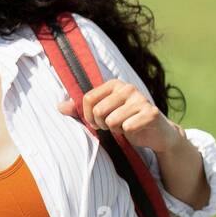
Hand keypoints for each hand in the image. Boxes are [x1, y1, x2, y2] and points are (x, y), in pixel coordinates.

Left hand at [58, 79, 182, 154]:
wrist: (156, 132)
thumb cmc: (125, 120)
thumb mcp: (101, 114)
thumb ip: (80, 110)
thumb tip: (59, 107)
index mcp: (114, 84)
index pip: (88, 99)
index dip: (87, 115)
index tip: (95, 122)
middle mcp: (128, 88)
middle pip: (98, 110)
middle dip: (102, 124)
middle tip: (112, 125)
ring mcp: (141, 99)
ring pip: (112, 120)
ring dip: (115, 129)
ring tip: (123, 126)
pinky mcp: (151, 112)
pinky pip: (127, 126)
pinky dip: (128, 133)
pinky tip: (134, 129)